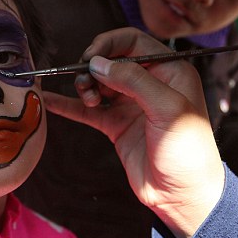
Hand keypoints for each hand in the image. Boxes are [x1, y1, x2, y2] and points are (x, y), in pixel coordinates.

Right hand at [42, 28, 224, 237]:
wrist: (182, 196)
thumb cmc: (188, 151)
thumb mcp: (168, 109)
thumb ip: (133, 80)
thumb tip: (97, 62)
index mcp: (169, 71)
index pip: (133, 41)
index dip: (109, 44)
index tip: (90, 56)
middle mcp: (149, 83)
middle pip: (110, 60)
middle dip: (93, 67)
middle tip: (86, 82)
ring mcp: (130, 104)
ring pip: (97, 82)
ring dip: (85, 86)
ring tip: (88, 101)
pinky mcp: (115, 125)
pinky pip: (86, 110)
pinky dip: (68, 105)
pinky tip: (49, 100)